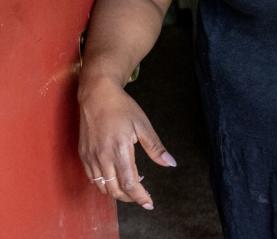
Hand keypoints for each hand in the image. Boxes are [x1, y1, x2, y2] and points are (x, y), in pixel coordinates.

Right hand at [78, 77, 175, 209]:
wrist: (96, 95)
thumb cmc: (122, 108)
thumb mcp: (143, 125)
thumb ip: (155, 147)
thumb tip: (170, 164)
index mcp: (119, 149)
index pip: (129, 182)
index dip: (140, 196)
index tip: (149, 203)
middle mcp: (102, 157)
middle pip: (114, 189)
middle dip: (129, 198)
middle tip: (142, 198)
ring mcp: (90, 157)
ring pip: (102, 186)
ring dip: (116, 192)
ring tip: (132, 187)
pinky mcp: (83, 154)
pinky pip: (93, 178)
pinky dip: (104, 184)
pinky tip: (116, 178)